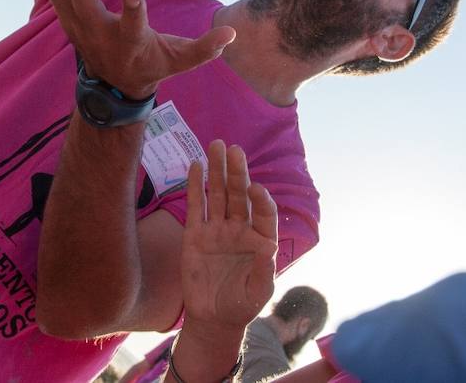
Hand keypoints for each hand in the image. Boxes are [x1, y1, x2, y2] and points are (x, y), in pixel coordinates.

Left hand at [29, 0, 234, 98]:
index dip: (134, 15)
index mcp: (129, 43)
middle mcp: (98, 34)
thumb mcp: (177, 61)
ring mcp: (77, 24)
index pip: (133, 29)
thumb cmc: (150, 66)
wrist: (112, 87)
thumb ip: (203, 50)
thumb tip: (232, 34)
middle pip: (85, 8)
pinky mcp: (65, 14)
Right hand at [180, 141, 278, 340]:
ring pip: (218, 195)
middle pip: (239, 195)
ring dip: (217, 171)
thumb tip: (269, 248)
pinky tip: (196, 166)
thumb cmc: (241, 305)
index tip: (255, 188)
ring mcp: (217, 230)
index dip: (261, 199)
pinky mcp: (195, 235)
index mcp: (260, 239)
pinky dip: (196, 186)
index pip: (263, 212)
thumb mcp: (258, 292)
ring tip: (216, 145)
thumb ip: (263, 271)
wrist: (213, 319)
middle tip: (234, 149)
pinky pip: (196, 206)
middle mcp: (239, 229)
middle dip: (237, 172)